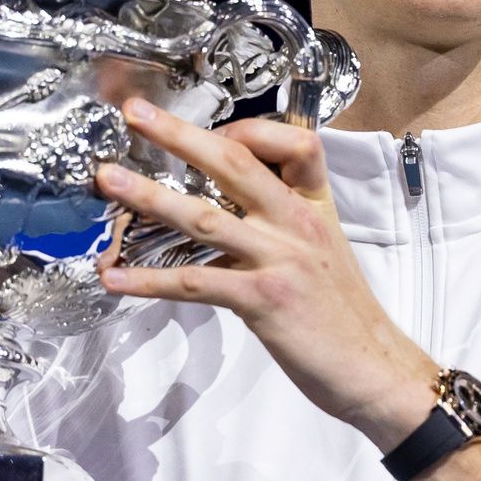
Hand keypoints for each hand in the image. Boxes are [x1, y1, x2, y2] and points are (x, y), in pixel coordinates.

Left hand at [95, 101, 436, 446]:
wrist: (373, 367)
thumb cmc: (342, 314)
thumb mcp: (323, 250)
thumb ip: (281, 223)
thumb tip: (227, 212)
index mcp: (314, 206)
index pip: (293, 142)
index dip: (248, 128)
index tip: (210, 130)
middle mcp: (297, 223)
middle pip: (234, 162)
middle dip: (179, 134)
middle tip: (134, 112)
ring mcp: (280, 259)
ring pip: (202, 216)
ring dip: (148, 196)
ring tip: (107, 179)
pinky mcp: (263, 300)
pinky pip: (194, 282)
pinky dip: (149, 280)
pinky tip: (115, 279)